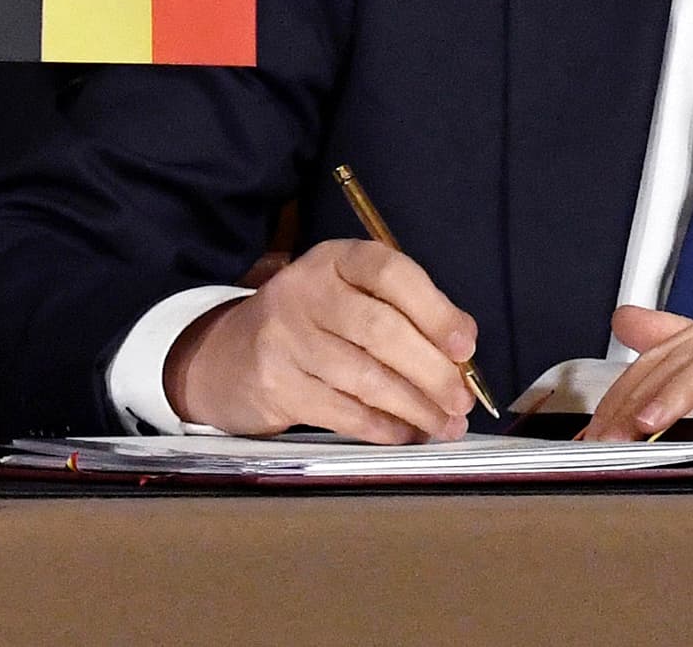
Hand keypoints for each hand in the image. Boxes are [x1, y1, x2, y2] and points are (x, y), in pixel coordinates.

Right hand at [164, 239, 480, 442]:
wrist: (227, 355)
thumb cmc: (313, 322)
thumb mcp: (352, 295)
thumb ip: (405, 310)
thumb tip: (462, 347)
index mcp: (337, 259)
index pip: (392, 273)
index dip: (435, 311)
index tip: (465, 347)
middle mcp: (307, 292)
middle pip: (381, 331)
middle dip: (432, 372)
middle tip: (461, 401)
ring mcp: (285, 340)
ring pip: (364, 378)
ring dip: (414, 407)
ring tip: (445, 424)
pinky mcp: (276, 387)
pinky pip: (340, 411)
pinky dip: (380, 427)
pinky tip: (405, 434)